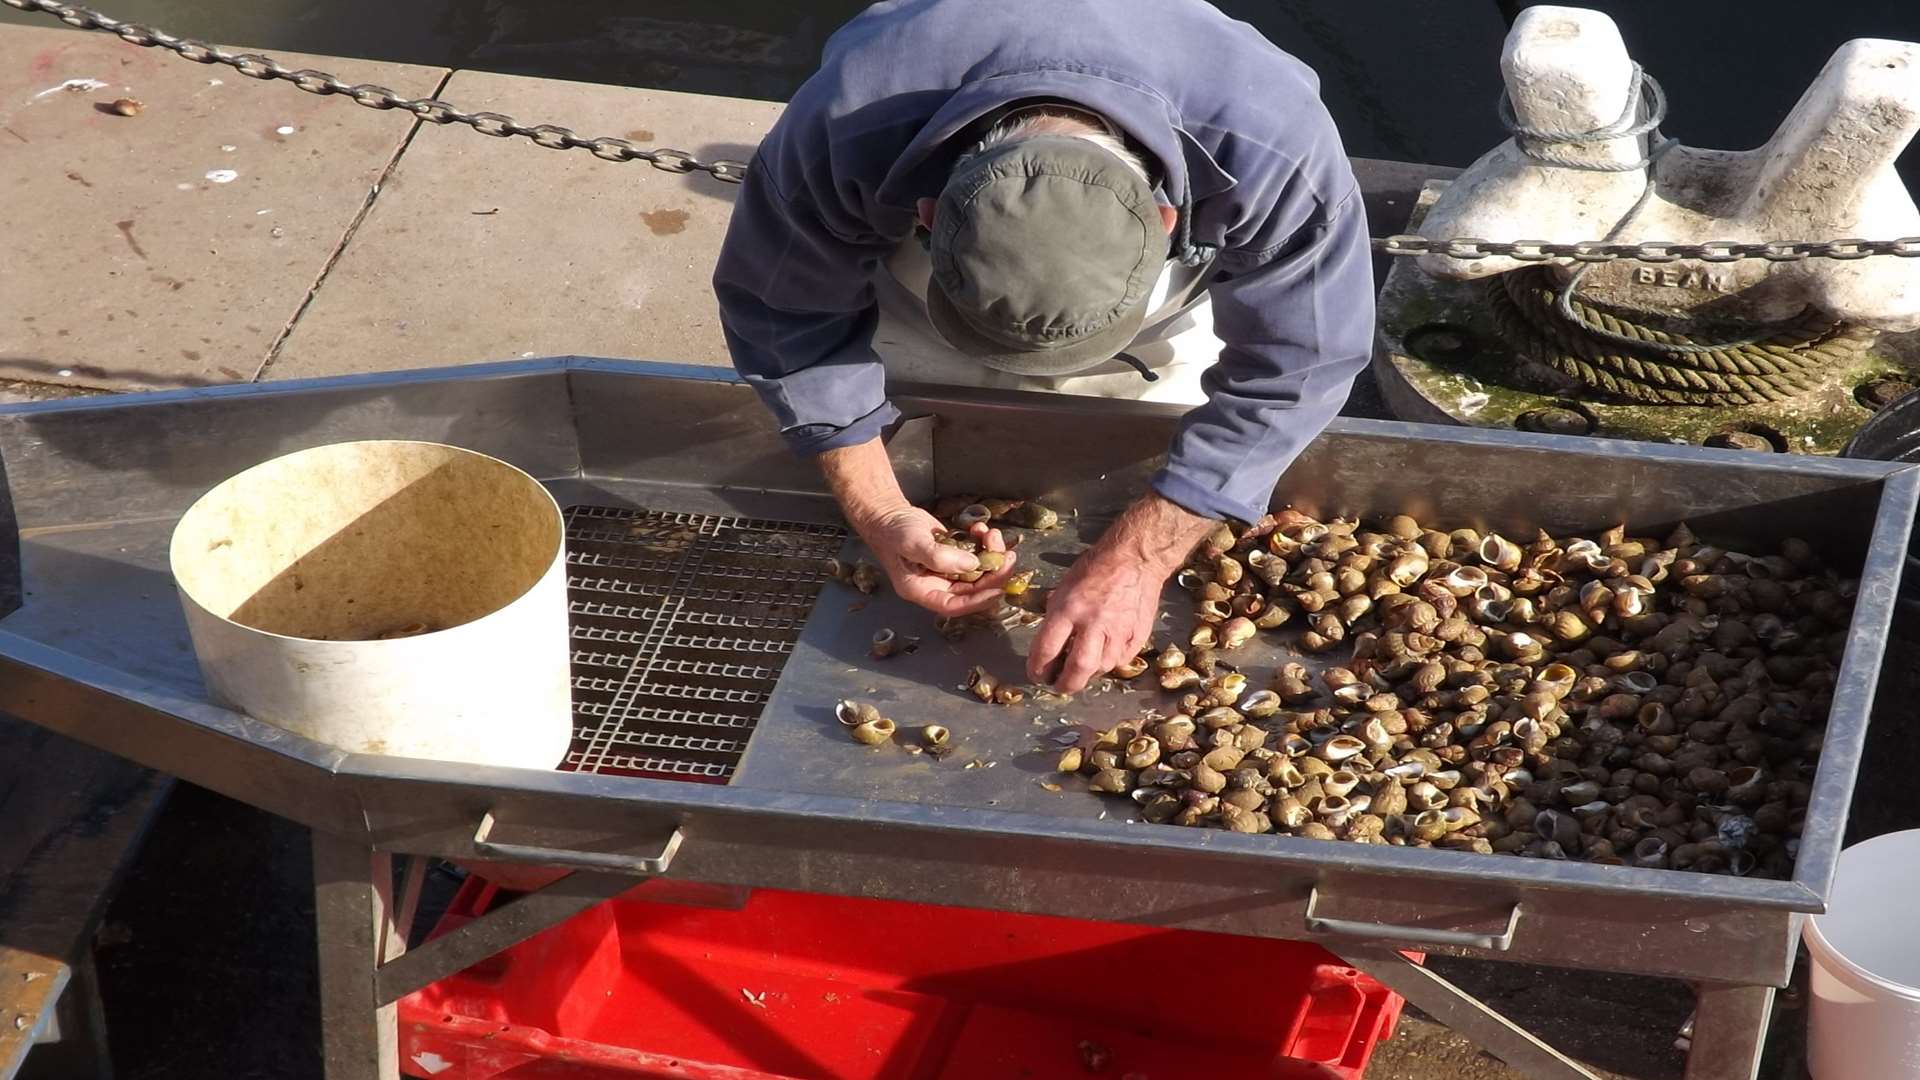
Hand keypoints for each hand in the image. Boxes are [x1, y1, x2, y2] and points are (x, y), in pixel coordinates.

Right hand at [852, 507, 1016, 617]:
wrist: (887, 514)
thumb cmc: (892, 532)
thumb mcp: (913, 544)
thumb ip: (939, 556)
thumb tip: (971, 563)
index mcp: (923, 590)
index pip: (954, 605)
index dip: (978, 600)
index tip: (998, 589)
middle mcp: (937, 584)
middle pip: (972, 589)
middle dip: (992, 573)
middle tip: (1008, 556)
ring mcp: (947, 570)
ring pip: (978, 571)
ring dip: (990, 554)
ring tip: (992, 534)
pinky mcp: (954, 555)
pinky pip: (975, 555)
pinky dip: (982, 543)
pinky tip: (980, 529)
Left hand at [1027, 545, 1165, 692]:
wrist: (1135, 558)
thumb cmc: (1095, 568)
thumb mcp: (1065, 587)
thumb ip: (1057, 617)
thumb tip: (1050, 644)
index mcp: (1069, 608)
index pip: (1047, 649)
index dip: (1038, 668)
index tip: (1036, 674)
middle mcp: (1093, 623)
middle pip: (1078, 669)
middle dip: (1064, 684)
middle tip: (1058, 686)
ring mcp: (1118, 631)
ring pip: (1101, 669)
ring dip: (1087, 674)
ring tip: (1079, 671)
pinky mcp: (1137, 636)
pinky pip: (1120, 661)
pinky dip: (1108, 664)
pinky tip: (1101, 656)